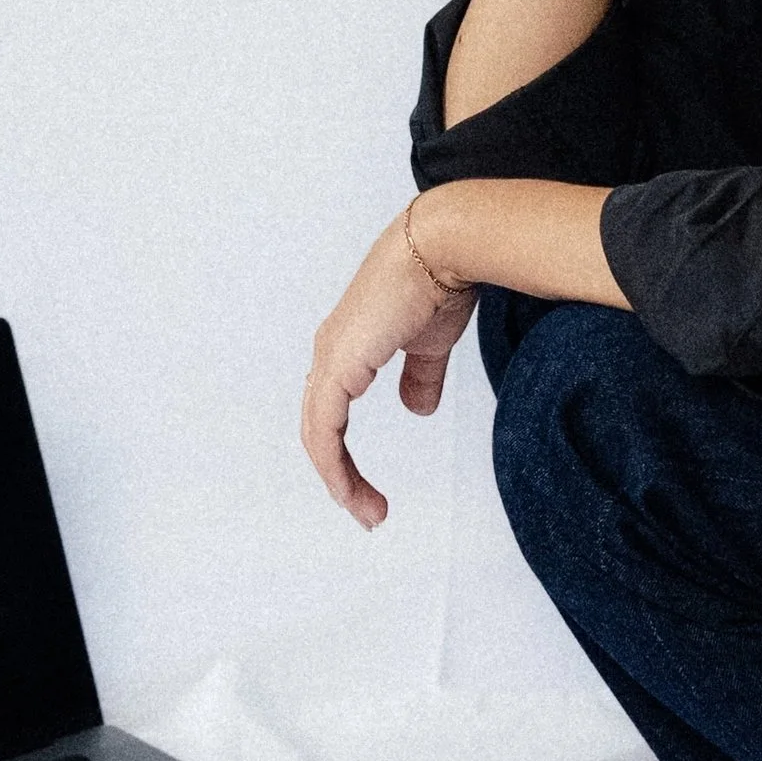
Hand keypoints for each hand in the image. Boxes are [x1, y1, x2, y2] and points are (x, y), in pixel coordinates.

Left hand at [301, 212, 477, 528]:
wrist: (443, 247)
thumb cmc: (437, 281)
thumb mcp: (430, 343)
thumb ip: (421, 376)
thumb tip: (418, 408)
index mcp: (348, 348)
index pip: (331, 413)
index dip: (344, 456)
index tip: (369, 492)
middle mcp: (331, 354)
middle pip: (320, 430)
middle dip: (340, 477)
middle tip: (367, 513)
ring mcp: (331, 358)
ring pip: (318, 434)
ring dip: (339, 479)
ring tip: (366, 512)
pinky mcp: (340, 364)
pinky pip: (324, 428)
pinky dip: (333, 463)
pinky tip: (347, 488)